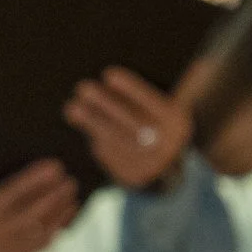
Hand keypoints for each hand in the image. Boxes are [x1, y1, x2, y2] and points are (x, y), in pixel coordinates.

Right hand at [0, 159, 80, 251]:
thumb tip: (27, 178)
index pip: (14, 192)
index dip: (36, 178)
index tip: (54, 166)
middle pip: (32, 212)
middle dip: (54, 195)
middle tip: (69, 181)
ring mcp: (2, 248)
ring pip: (39, 230)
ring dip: (59, 214)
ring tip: (72, 199)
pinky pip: (37, 248)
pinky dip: (53, 233)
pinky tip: (62, 223)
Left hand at [65, 66, 189, 190]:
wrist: (168, 167)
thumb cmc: (157, 126)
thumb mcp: (162, 110)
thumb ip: (146, 95)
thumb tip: (128, 74)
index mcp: (178, 124)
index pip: (154, 103)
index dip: (131, 88)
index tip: (108, 74)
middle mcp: (169, 146)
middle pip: (132, 122)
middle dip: (105, 104)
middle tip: (83, 88)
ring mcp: (151, 165)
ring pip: (116, 139)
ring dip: (92, 122)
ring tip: (73, 107)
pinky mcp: (132, 177)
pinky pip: (110, 155)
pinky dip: (97, 139)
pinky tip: (86, 127)